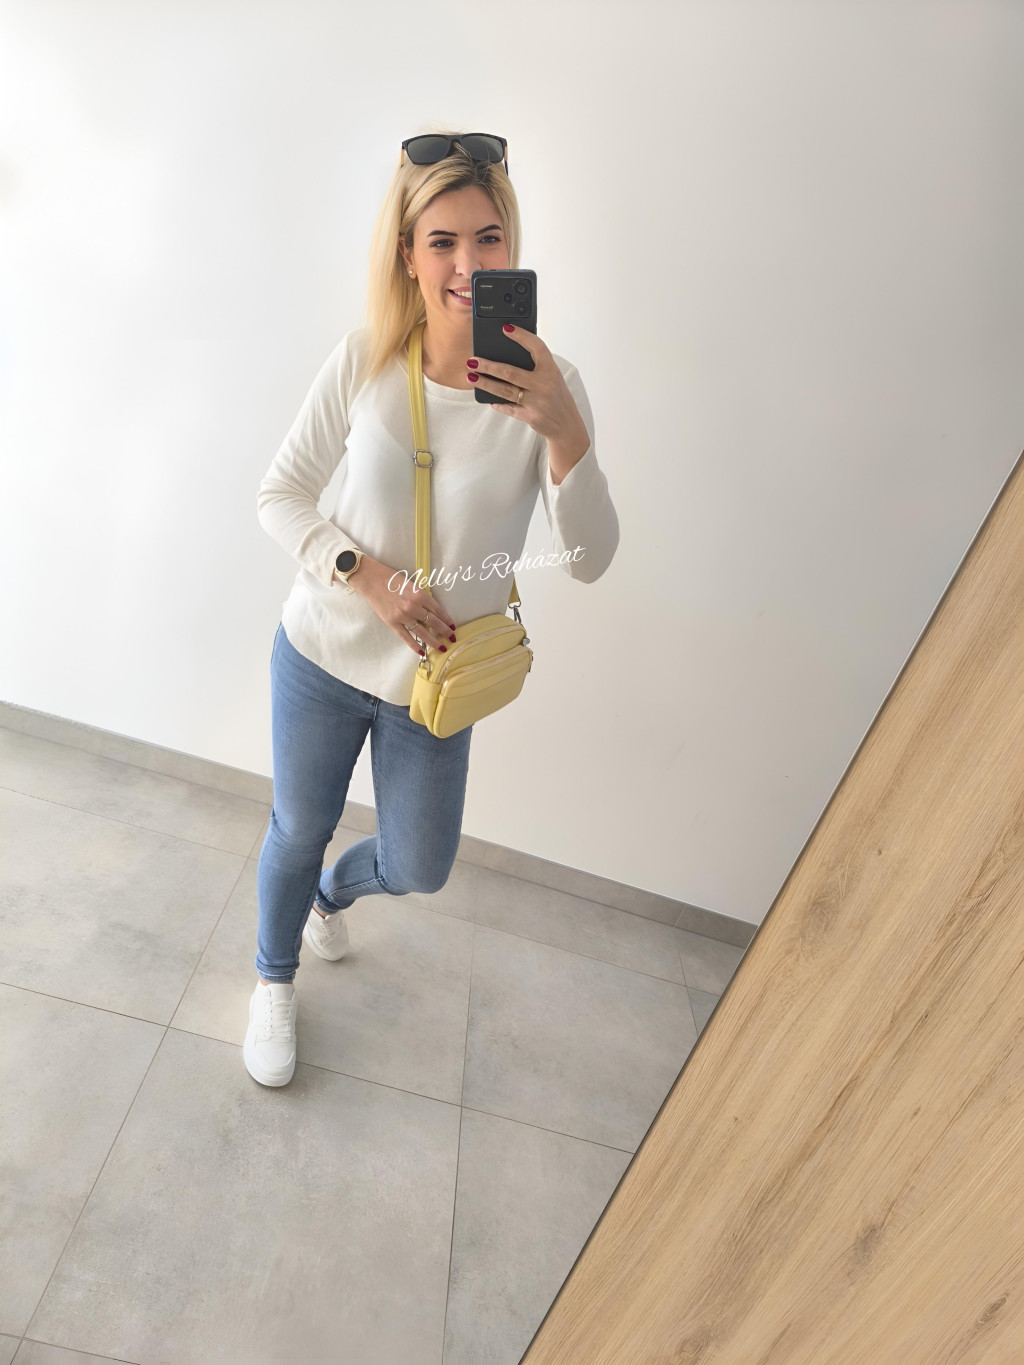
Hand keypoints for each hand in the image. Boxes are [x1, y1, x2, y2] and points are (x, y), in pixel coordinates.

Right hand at [348, 556, 457, 657]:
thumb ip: (421, 597)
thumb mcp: (412, 584)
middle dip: (445, 631)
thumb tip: (431, 611)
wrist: (371, 579)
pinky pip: (407, 637)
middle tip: (452, 638)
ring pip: (423, 632)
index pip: (438, 611)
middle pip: (434, 622)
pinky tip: (422, 652)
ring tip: (442, 648)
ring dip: (434, 641)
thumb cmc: (391, 579)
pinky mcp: (392, 623)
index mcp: (420, 595)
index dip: (447, 620)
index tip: (453, 626)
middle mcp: (414, 607)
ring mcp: (403, 616)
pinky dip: (415, 645)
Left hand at [467, 327, 589, 446]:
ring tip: (471, 377)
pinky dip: (497, 403)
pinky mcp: (530, 416)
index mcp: (551, 369)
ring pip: (505, 390)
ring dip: (485, 383)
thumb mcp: (552, 377)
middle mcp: (544, 384)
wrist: (566, 424)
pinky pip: (508, 408)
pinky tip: (487, 398)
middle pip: (510, 372)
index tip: (506, 328)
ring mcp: (537, 402)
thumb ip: (536, 366)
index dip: (522, 336)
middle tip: (472, 360)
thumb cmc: (556, 396)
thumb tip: (507, 354)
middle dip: (488, 366)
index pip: (536, 347)